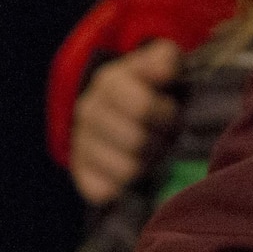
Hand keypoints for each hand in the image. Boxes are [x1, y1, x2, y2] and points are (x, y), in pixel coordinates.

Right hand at [71, 39, 182, 204]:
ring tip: (152, 153)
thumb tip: (163, 72)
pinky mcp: (82, 176)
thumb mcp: (162, 63)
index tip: (171, 113)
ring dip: (148, 165)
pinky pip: (106, 192)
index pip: (142, 107)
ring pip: (126, 171)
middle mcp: (87, 112)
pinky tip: (137, 174)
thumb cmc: (152, 89)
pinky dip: (127, 187)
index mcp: (108, 82)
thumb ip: (165, 59)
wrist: (122, 113)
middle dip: (160, 142)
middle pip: (137, 142)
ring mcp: (81, 145)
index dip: (166, 114)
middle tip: (165, 137)